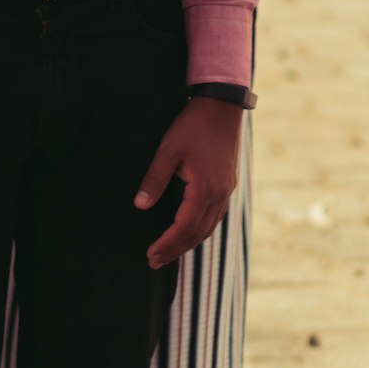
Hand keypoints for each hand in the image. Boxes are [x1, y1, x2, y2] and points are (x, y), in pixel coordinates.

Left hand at [135, 97, 243, 267]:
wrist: (222, 106)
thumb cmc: (193, 125)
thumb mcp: (168, 149)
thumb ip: (154, 178)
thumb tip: (140, 206)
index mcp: (204, 189)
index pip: (184, 228)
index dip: (166, 244)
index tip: (150, 256)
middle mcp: (219, 195)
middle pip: (197, 234)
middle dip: (175, 250)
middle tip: (154, 261)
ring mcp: (226, 190)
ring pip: (209, 227)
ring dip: (189, 242)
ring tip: (169, 251)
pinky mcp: (228, 184)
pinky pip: (215, 215)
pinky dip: (200, 228)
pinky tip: (189, 228)